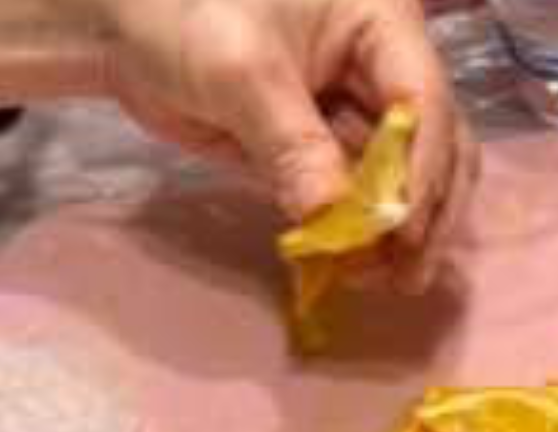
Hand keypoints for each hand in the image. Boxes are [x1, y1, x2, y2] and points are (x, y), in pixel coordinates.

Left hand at [0, 0, 474, 266]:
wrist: (119, 28)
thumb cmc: (180, 13)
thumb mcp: (239, 69)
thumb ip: (291, 142)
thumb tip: (332, 219)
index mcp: (380, 22)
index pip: (425, 100)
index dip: (421, 168)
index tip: (401, 230)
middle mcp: (384, 67)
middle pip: (438, 147)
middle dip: (424, 212)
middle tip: (402, 273)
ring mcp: (359, 112)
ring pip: (408, 181)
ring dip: (400, 234)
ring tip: (379, 280)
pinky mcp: (329, 150)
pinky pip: (361, 199)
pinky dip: (360, 235)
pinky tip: (349, 267)